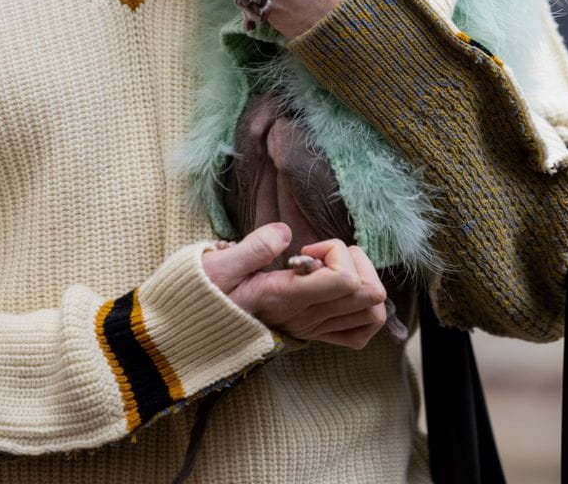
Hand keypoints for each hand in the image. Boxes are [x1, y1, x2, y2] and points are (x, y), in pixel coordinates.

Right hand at [202, 222, 387, 347]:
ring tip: (334, 268)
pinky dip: (363, 310)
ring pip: (372, 314)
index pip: (344, 280)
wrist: (195, 327)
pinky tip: (342, 290)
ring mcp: (313, 329)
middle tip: (324, 254)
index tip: (307, 248)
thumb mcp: (219, 265)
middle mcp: (307, 318)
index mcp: (287, 298)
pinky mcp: (315, 334)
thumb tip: (284, 233)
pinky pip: (359, 334)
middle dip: (356, 262)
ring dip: (364, 283)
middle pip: (368, 294)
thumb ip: (253, 248)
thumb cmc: (208, 291)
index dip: (336, 252)